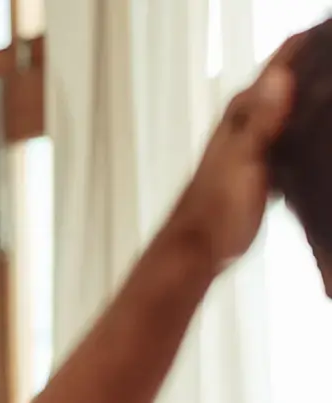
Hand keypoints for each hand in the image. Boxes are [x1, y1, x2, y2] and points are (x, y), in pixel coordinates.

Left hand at [166, 35, 302, 266]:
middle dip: (321, 64)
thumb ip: (261, 119)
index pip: (284, 58)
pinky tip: (325, 140)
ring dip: (317, 99)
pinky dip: (310, 134)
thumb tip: (280, 76)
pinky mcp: (262, 169)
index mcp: (244, 110)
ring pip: (293, 110)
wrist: (198, 249)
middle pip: (292, 79)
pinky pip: (293, 141)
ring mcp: (255, 144)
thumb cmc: (216, 208)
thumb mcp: (243, 160)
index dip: (313, 37)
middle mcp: (248, 120)